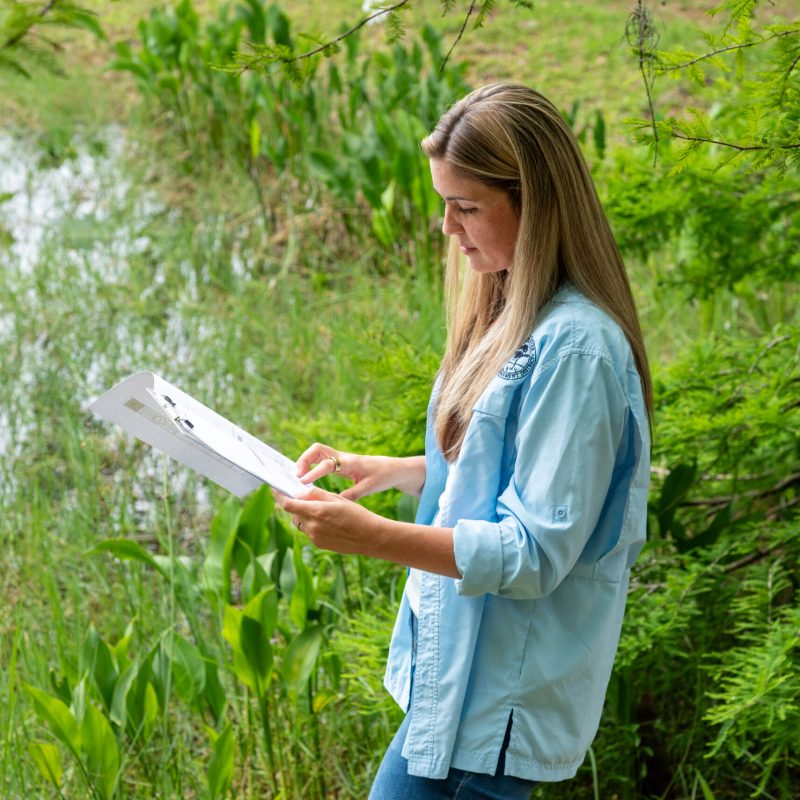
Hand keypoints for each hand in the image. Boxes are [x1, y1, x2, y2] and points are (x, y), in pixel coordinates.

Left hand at [273, 486, 384, 555]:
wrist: (370, 537)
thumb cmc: (356, 514)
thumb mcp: (337, 499)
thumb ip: (315, 494)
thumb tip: (298, 491)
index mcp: (316, 511)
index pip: (288, 504)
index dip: (279, 497)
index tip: (276, 490)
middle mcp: (312, 526)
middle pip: (293, 513)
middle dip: (295, 505)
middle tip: (304, 498)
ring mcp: (314, 537)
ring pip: (301, 523)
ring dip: (304, 515)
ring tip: (321, 511)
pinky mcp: (319, 544)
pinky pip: (309, 532)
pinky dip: (312, 524)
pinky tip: (328, 522)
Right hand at [295, 442, 418, 500]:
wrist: (392, 468)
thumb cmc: (382, 477)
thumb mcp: (369, 488)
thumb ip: (352, 494)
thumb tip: (334, 502)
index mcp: (350, 463)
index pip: (328, 464)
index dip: (314, 472)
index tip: (303, 482)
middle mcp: (343, 457)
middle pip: (317, 449)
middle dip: (304, 460)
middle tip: (297, 476)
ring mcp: (341, 457)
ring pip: (317, 452)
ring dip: (306, 461)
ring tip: (298, 477)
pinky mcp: (340, 461)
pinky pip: (321, 458)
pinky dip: (311, 464)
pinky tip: (307, 477)